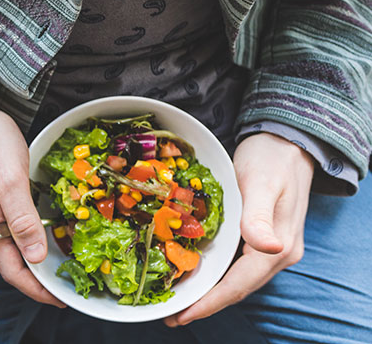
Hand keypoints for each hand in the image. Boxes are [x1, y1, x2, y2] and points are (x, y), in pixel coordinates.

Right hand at [0, 83, 63, 306]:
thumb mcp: (9, 180)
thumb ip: (21, 220)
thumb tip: (36, 258)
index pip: (12, 270)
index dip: (36, 289)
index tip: (61, 299)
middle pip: (14, 262)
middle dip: (40, 279)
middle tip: (69, 285)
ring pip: (17, 245)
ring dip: (39, 258)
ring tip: (65, 264)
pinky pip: (17, 226)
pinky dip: (35, 235)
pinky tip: (50, 231)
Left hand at [165, 133, 312, 325]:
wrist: (287, 141)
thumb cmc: (272, 159)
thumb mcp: (261, 184)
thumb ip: (258, 217)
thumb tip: (269, 248)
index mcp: (278, 246)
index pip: (238, 285)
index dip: (209, 303)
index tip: (181, 315)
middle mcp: (277, 253)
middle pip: (236, 288)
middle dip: (203, 304)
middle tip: (169, 314)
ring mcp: (270, 247)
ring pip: (235, 279)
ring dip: (207, 292)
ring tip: (176, 300)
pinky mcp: (260, 238)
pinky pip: (235, 265)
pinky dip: (213, 274)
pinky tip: (193, 274)